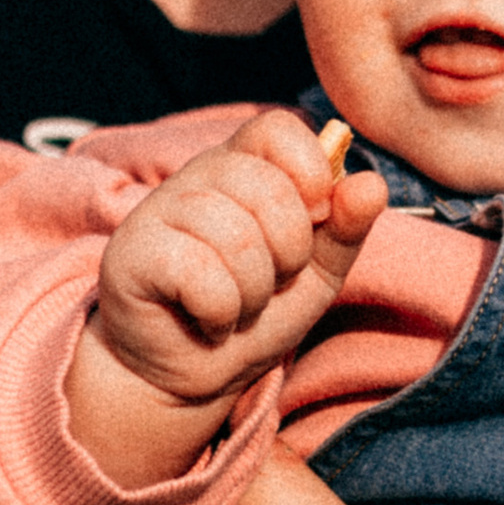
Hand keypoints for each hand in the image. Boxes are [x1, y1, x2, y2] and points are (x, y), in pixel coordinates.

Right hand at [67, 110, 388, 490]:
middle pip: (267, 187)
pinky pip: (200, 273)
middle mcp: (198, 177)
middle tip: (269, 284)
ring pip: (237, 238)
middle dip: (288, 254)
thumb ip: (345, 228)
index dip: (309, 171)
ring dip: (253, 295)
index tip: (314, 220)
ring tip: (237, 309)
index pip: (277, 129)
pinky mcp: (131, 252)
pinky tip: (209, 321)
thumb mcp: (315, 274)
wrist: (192, 375)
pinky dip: (221, 313)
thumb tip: (371, 184)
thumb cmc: (251, 315)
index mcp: (244, 167)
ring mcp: (158, 211)